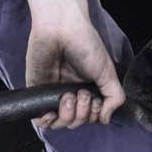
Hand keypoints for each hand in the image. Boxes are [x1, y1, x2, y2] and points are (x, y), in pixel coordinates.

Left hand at [23, 0, 124, 130]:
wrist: (61, 28)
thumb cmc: (85, 44)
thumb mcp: (107, 71)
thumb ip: (114, 96)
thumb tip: (106, 120)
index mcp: (88, 89)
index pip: (91, 116)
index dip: (94, 114)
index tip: (94, 99)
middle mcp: (72, 94)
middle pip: (76, 122)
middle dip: (81, 114)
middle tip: (80, 93)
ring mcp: (54, 94)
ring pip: (60, 123)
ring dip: (67, 116)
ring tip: (67, 97)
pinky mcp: (37, 92)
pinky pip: (40, 118)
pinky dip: (46, 122)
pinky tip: (51, 114)